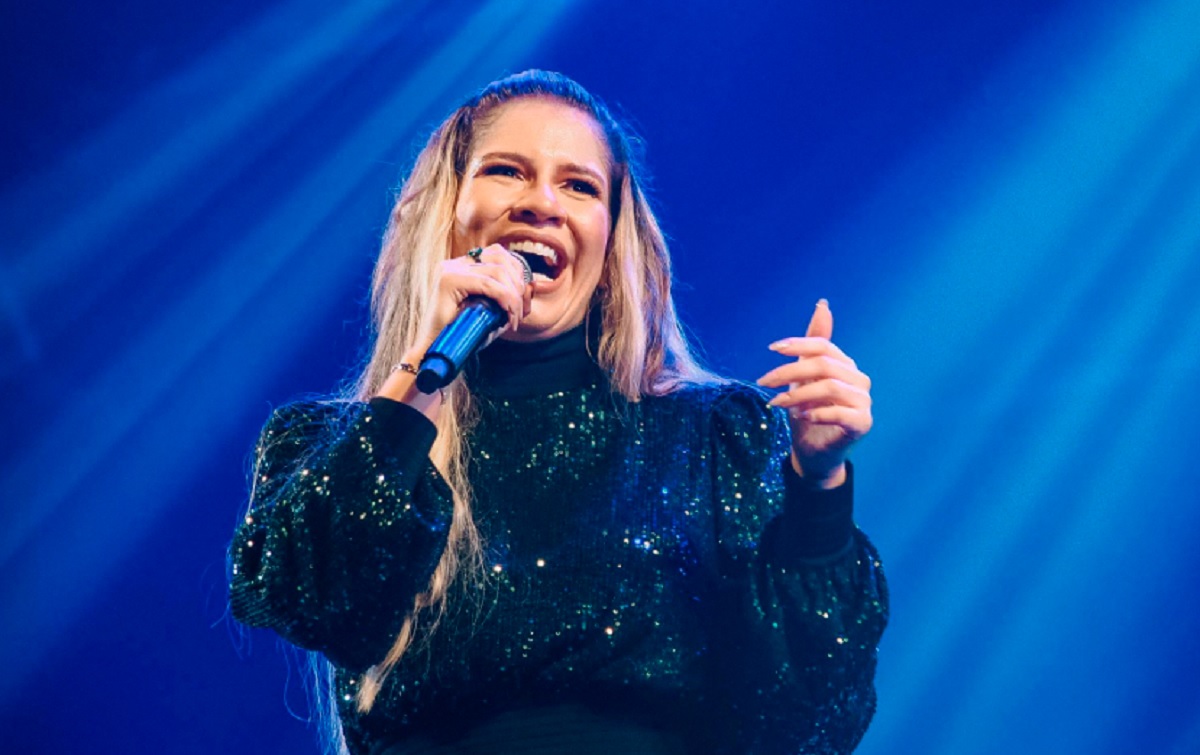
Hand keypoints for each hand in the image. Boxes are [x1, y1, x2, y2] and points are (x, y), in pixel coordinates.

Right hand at [376, 244, 530, 412]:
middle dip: (518, 284)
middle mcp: (454, 263)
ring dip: (514, 294)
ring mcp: (450, 269)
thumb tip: (531, 286)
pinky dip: (505, 299)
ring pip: (498, 269)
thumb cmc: (461, 336)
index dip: (518, 272)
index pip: (498, 253)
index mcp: (462, 266)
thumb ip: (509, 299)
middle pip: (501, 257)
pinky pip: (489, 285)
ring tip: (514, 316)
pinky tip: (508, 316)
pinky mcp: (449, 281)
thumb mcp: (491, 315)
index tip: (522, 300)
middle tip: (520, 313)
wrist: (433, 353)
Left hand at [756, 299, 872, 487]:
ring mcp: (864, 402)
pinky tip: (801, 416)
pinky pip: (840, 413)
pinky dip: (816, 412)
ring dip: (798, 394)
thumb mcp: (802, 377)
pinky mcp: (863, 423)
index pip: (823, 346)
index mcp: (845, 365)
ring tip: (777, 403)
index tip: (772, 349)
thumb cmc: (807, 412)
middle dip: (789, 371)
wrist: (813, 452)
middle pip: (823, 364)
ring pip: (830, 386)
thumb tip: (823, 304)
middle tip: (764, 382)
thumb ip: (811, 345)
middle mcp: (858, 380)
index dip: (798, 344)